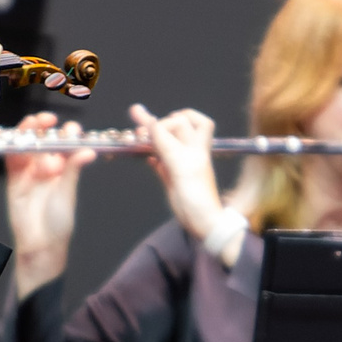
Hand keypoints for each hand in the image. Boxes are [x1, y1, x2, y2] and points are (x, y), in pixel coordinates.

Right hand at [5, 112, 93, 294]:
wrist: (40, 245)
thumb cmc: (59, 223)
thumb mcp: (67, 193)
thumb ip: (72, 170)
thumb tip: (87, 151)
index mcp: (64, 169)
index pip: (65, 145)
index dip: (67, 134)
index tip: (72, 128)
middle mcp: (47, 167)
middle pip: (44, 140)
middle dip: (47, 127)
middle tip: (50, 120)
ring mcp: (29, 172)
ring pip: (27, 144)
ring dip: (30, 131)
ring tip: (36, 123)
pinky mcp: (13, 179)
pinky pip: (11, 158)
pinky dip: (13, 146)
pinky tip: (20, 138)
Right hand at [131, 104, 226, 241]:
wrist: (202, 221)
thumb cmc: (196, 194)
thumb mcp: (179, 163)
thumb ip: (164, 142)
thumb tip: (149, 121)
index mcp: (196, 145)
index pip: (182, 120)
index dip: (166, 122)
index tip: (147, 130)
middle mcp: (189, 151)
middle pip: (177, 127)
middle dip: (160, 124)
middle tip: (141, 130)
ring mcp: (180, 164)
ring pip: (167, 143)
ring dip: (153, 139)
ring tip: (139, 137)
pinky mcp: (172, 178)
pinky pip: (161, 162)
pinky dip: (152, 157)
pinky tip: (146, 157)